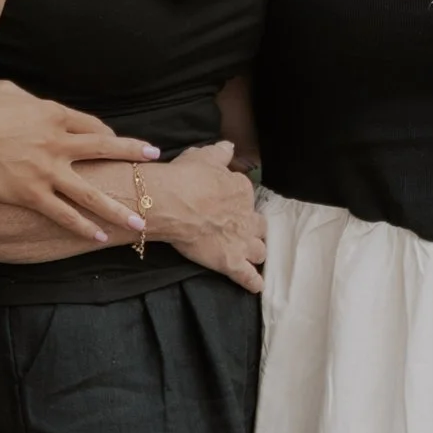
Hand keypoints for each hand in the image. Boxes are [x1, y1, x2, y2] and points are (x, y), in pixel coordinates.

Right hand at [0, 84, 155, 241]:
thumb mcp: (4, 91)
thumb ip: (27, 99)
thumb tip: (33, 103)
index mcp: (52, 114)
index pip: (90, 124)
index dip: (106, 133)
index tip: (115, 140)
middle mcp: (56, 142)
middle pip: (104, 149)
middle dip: (133, 153)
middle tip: (155, 158)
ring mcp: (45, 170)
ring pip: (91, 192)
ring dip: (119, 207)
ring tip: (141, 220)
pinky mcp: (30, 194)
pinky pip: (63, 214)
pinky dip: (82, 226)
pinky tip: (98, 236)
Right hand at [148, 141, 266, 292]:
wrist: (173, 203)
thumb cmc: (186, 178)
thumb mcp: (204, 156)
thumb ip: (220, 153)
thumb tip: (229, 146)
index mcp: (241, 190)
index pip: (245, 195)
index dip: (236, 201)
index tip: (227, 204)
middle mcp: (247, 216)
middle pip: (259, 225)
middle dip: (253, 228)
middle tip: (243, 230)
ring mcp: (242, 241)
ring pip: (259, 250)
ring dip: (256, 252)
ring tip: (252, 256)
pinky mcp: (232, 262)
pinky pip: (248, 276)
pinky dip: (253, 282)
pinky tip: (257, 286)